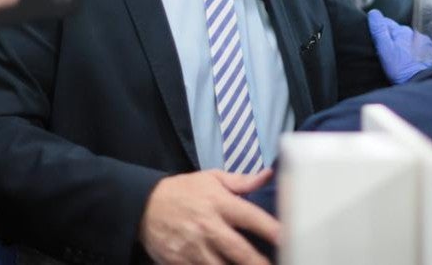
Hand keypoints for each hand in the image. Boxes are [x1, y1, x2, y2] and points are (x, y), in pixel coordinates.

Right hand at [139, 170, 278, 264]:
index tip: (289, 239)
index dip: (273, 230)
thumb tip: (268, 175)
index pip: (252, 218)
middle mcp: (209, 227)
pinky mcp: (181, 262)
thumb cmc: (182, 191)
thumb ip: (241, 181)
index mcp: (219, 203)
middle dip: (259, 263)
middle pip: (240, 251)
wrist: (143, 205)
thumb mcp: (210, 178)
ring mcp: (194, 248)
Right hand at [369, 9, 431, 83]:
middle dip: (391, 36)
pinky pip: (419, 47)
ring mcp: (424, 41)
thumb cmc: (402, 68)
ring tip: (399, 56)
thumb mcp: (385, 50)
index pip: (385, 22)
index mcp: (401, 31)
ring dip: (403, 43)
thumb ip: (379, 31)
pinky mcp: (431, 51)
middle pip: (398, 31)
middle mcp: (413, 33)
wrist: (424, 81)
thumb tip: (373, 12)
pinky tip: (411, 59)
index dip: (378, 29)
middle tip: (385, 49)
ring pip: (408, 38)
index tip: (373, 38)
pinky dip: (414, 50)